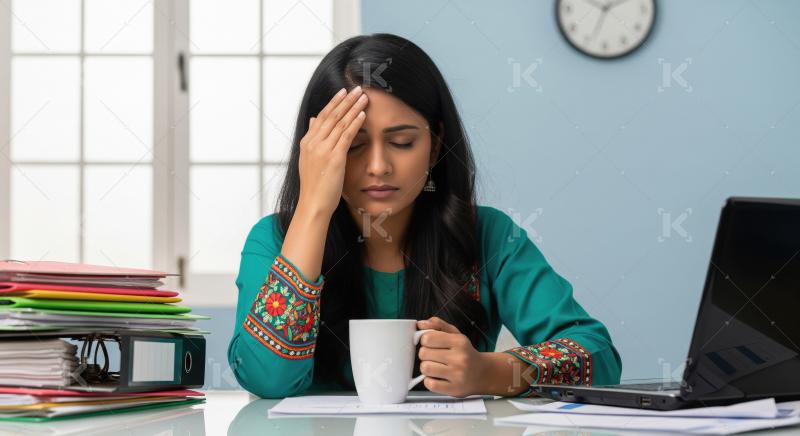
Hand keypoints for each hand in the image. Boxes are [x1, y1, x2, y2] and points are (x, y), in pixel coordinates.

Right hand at [297, 86, 368, 216]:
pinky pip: (346, 135)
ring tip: (363, 96)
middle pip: (331, 115)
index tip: (343, 92)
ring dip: (353, 107)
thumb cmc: (315, 186)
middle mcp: (313, 143)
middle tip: (356, 88)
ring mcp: (322, 149)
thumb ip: (312, 139)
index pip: (321, 116)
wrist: (313, 204)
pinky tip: (362, 114)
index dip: (333, 103)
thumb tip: (313, 119)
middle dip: (345, 100)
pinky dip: (355, 123)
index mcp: (306, 142)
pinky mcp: (334, 158)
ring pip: (339, 122)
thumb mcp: (309, 159)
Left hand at [417, 317, 486, 397]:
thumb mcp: (455, 334)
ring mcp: (457, 375)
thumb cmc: (466, 353)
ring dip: (426, 368)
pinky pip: (430, 384)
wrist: (483, 373)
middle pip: (424, 353)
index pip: (427, 338)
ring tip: (435, 367)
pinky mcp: (454, 389)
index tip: (430, 344)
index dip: (425, 341)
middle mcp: (460, 358)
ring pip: (425, 368)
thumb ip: (438, 325)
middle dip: (425, 355)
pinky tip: (437, 377)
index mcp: (459, 342)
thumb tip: (421, 324)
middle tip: (434, 356)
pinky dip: (429, 381)